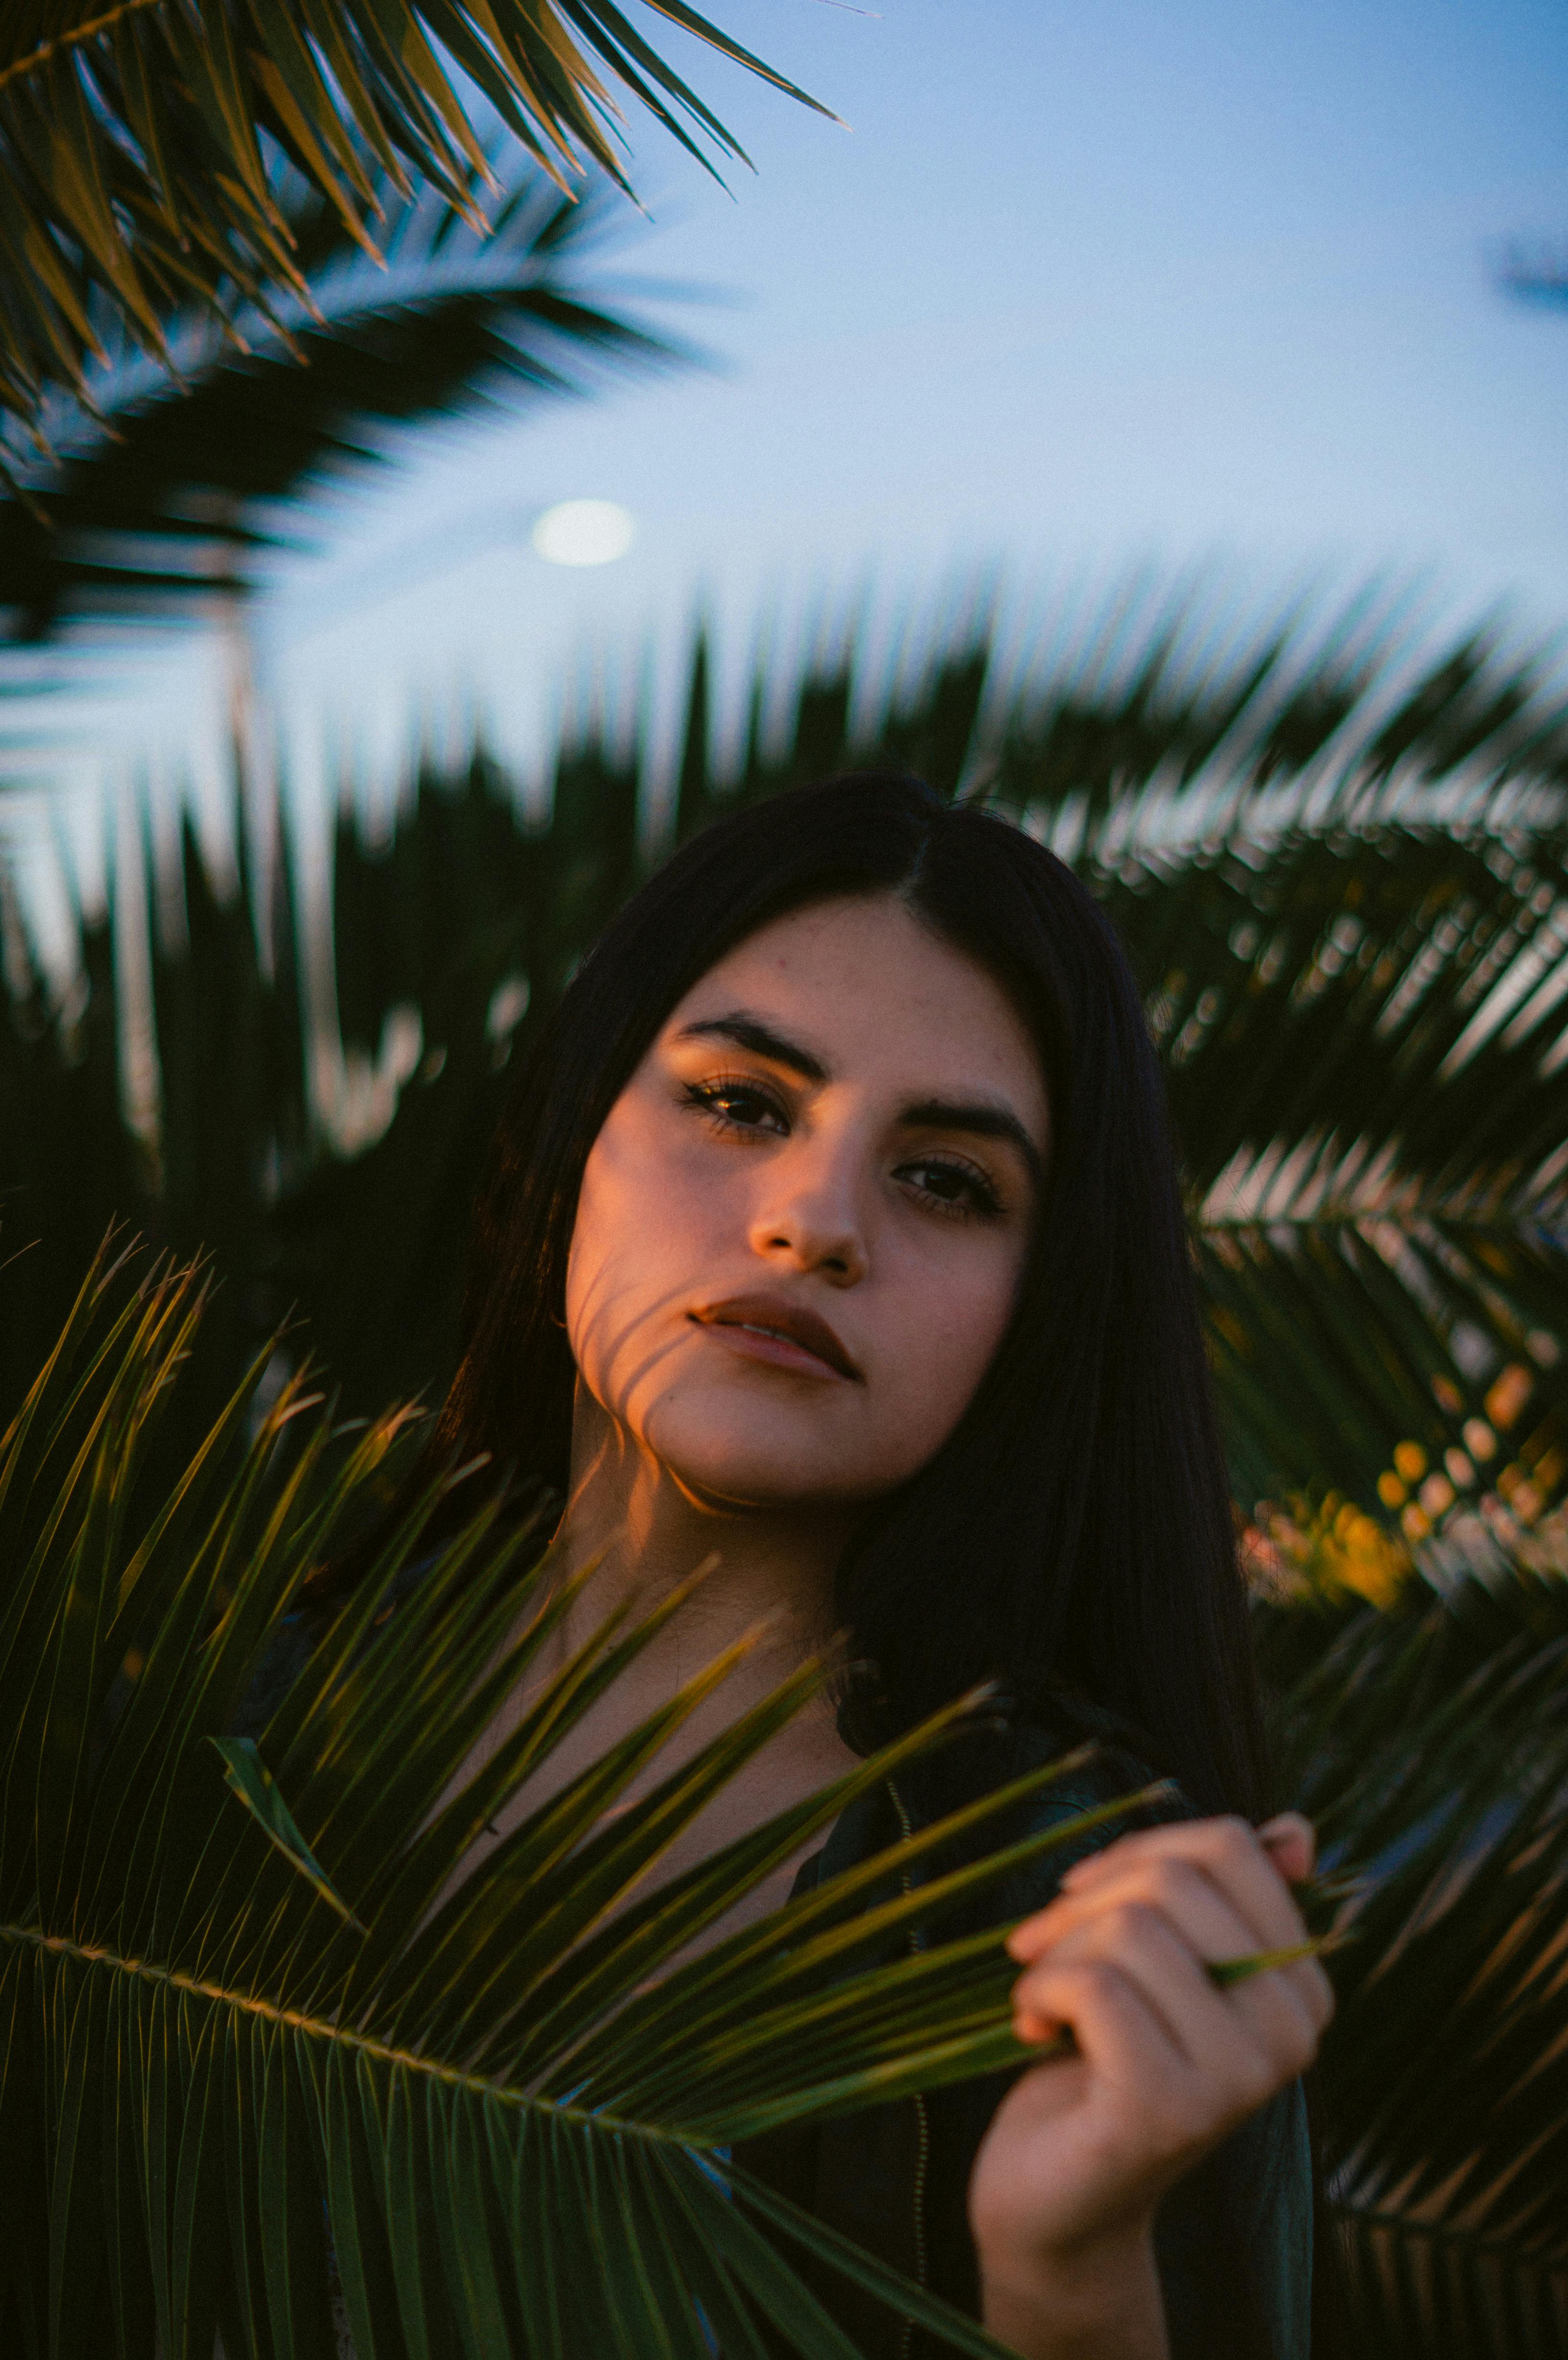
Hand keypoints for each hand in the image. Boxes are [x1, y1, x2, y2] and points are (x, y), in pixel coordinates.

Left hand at [968, 1814, 1331, 2357]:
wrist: (1054, 2197)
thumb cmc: (1104, 2058)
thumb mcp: (1160, 1960)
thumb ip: (1219, 1896)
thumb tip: (1295, 1830)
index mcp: (1300, 1985)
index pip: (1230, 1847)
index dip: (1138, 1852)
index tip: (1085, 1893)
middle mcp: (1292, 2033)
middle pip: (1175, 1880)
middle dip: (1085, 1899)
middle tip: (1042, 1948)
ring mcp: (1238, 2077)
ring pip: (1132, 1928)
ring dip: (1055, 1951)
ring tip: (1041, 1998)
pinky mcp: (1171, 2109)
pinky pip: (1096, 1984)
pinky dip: (1040, 1989)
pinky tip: (1033, 2028)